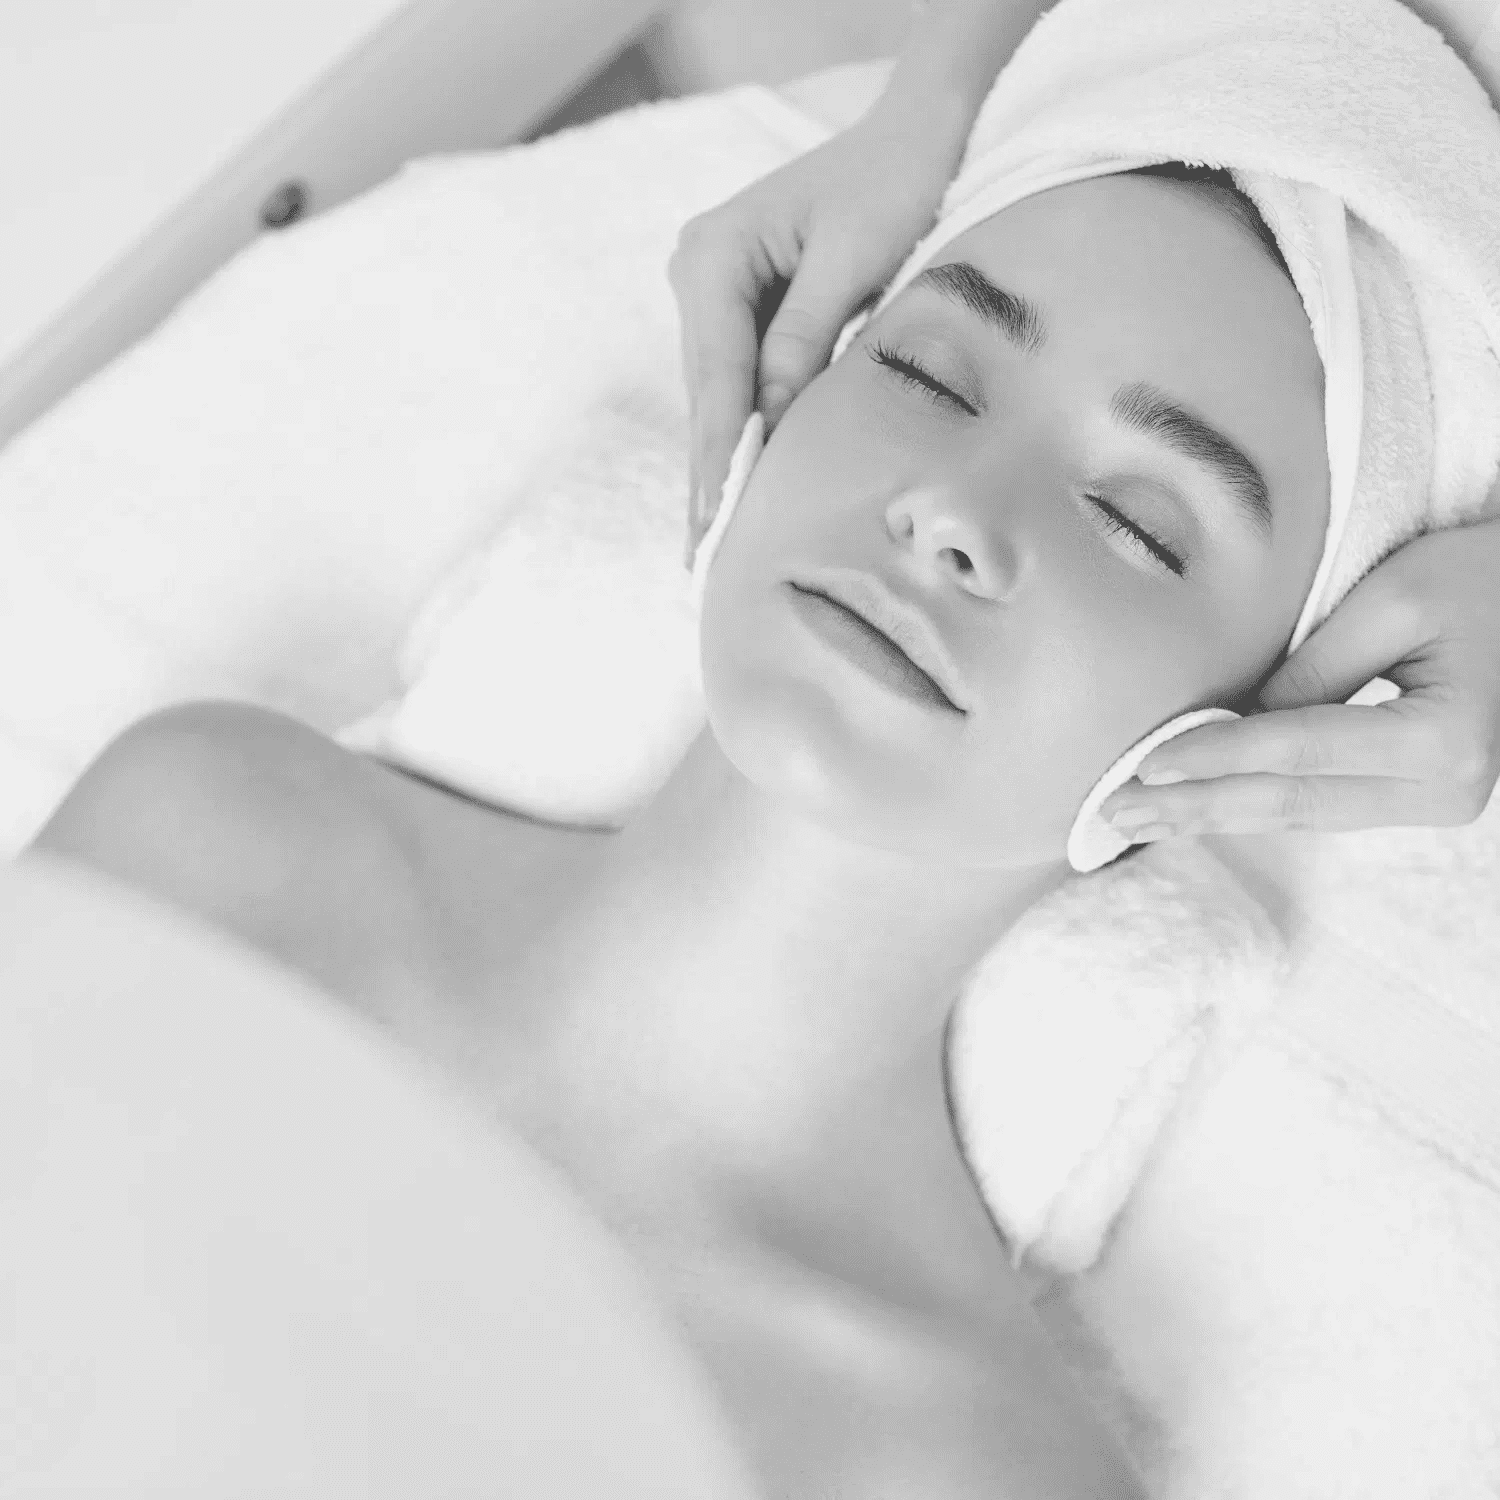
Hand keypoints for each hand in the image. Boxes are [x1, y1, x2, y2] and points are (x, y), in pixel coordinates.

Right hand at [669, 96, 964, 567]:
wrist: (921, 131)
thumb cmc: (897, 180)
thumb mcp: (854, 261)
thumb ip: (806, 341)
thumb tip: (771, 423)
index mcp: (714, 255)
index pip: (716, 378)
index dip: (719, 457)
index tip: (714, 522)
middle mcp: (700, 272)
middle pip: (707, 397)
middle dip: (712, 476)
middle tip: (701, 560)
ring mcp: (718, 293)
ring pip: (721, 397)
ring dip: (725, 465)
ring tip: (714, 543)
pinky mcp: (746, 310)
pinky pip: (744, 384)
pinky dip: (750, 434)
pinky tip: (744, 490)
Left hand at [1099, 516, 1499, 838]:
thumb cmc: (1480, 581)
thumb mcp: (1394, 600)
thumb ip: (1312, 667)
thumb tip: (1233, 723)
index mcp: (1442, 740)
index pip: (1297, 749)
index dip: (1214, 758)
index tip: (1143, 766)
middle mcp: (1442, 791)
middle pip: (1290, 800)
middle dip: (1197, 807)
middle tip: (1115, 814)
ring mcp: (1433, 804)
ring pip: (1301, 814)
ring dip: (1216, 814)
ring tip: (1140, 821)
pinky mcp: (1418, 798)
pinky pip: (1321, 806)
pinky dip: (1255, 804)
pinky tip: (1202, 807)